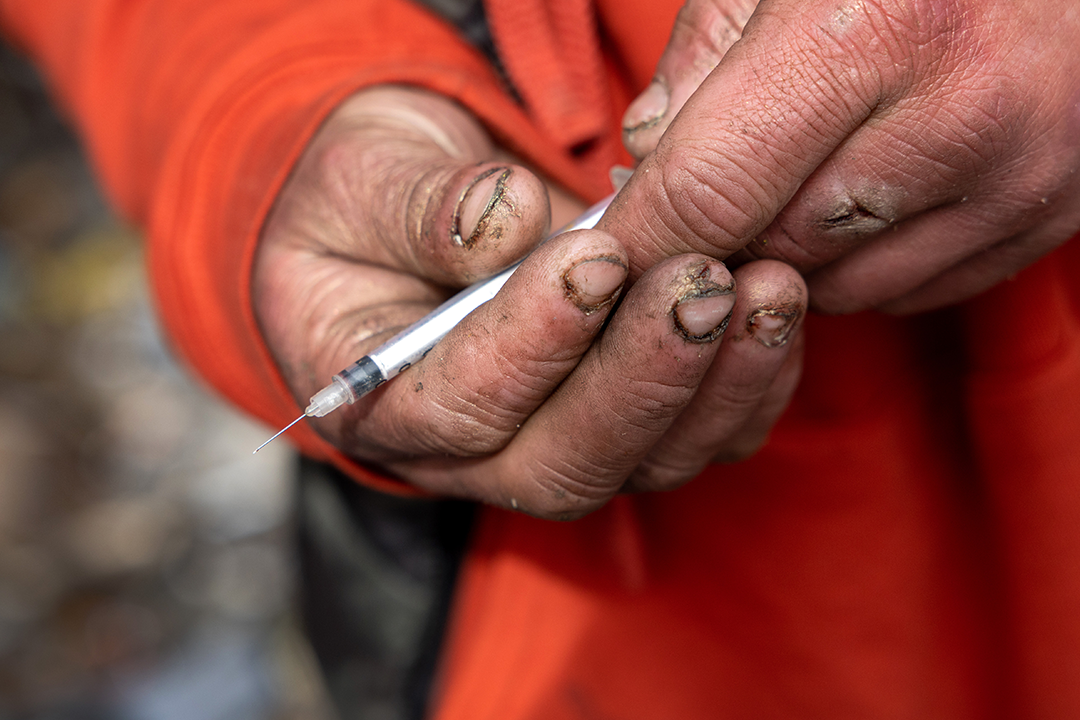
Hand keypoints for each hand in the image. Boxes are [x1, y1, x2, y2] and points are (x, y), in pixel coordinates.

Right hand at [253, 86, 806, 517]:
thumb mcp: (363, 179)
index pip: (458, 408)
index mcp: (382, 404)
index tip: (593, 256)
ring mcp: (557, 444)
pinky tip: (778, 309)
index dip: (530, 343)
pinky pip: (701, 436)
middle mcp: (471, 452)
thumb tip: (505, 219)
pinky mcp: (629, 424)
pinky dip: (751, 383)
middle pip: (565, 462)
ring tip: (764, 286)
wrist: (411, 207)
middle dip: (642, 376)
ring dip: (714, 382)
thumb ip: (418, 207)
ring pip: (645, 461)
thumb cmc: (370, 196)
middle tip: (700, 281)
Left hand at [611, 0, 1079, 313]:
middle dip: (716, 236)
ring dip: (791, 252)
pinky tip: (869, 189)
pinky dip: (865, 260)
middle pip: (771, 247)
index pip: (710, 188)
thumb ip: (705, 45)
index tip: (602, 258)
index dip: (639, 238)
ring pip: (839, 286)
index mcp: (875, 26)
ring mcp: (1019, 176)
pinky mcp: (1054, 214)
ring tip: (799, 170)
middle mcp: (958, 114)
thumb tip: (644, 152)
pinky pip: (913, 288)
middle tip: (704, 189)